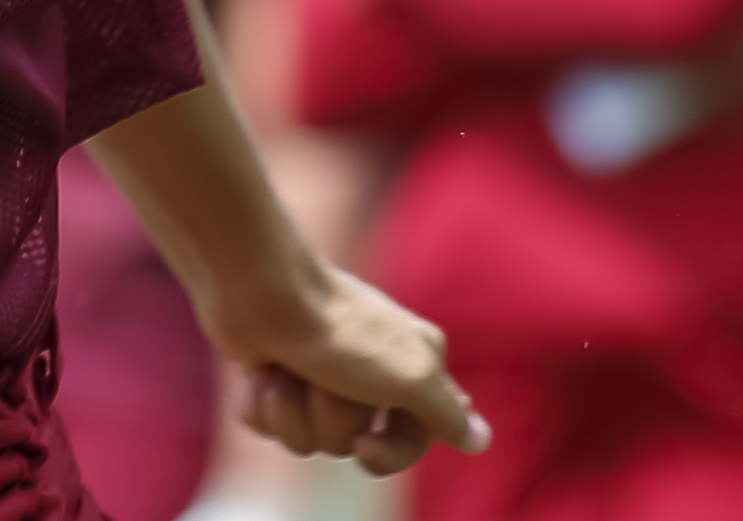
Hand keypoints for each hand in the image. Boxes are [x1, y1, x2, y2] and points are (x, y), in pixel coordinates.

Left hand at [206, 260, 488, 475]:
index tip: (366, 447)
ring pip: (305, 438)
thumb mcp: (414, 377)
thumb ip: (448, 414)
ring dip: (292, 409)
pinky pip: (267, 423)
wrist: (263, 290)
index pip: (413, 441)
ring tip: (288, 369)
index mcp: (412, 367)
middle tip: (325, 378)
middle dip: (330, 420)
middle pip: (349, 444)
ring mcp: (318, 375)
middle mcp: (369, 373)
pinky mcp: (274, 375)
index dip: (390, 453)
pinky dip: (262, 402)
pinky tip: (264, 372)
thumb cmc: (343, 332)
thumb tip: (479, 440)